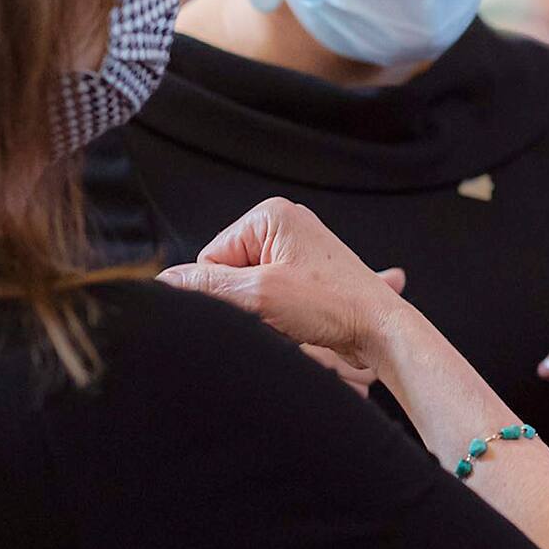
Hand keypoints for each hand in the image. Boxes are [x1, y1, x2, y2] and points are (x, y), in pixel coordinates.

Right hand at [159, 198, 408, 368]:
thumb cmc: (333, 305)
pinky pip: (273, 299)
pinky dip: (281, 316)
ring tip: (297, 319)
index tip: (254, 305)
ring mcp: (299, 252)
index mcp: (271, 216)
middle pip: (231, 274)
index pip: (212, 257)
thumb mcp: (260, 295)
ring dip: (265, 314)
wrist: (383, 331)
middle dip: (247, 302)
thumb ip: (207, 287)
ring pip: (252, 291)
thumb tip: (165, 283)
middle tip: (279, 314)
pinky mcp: (309, 278)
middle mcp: (286, 227)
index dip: (226, 292)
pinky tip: (305, 321)